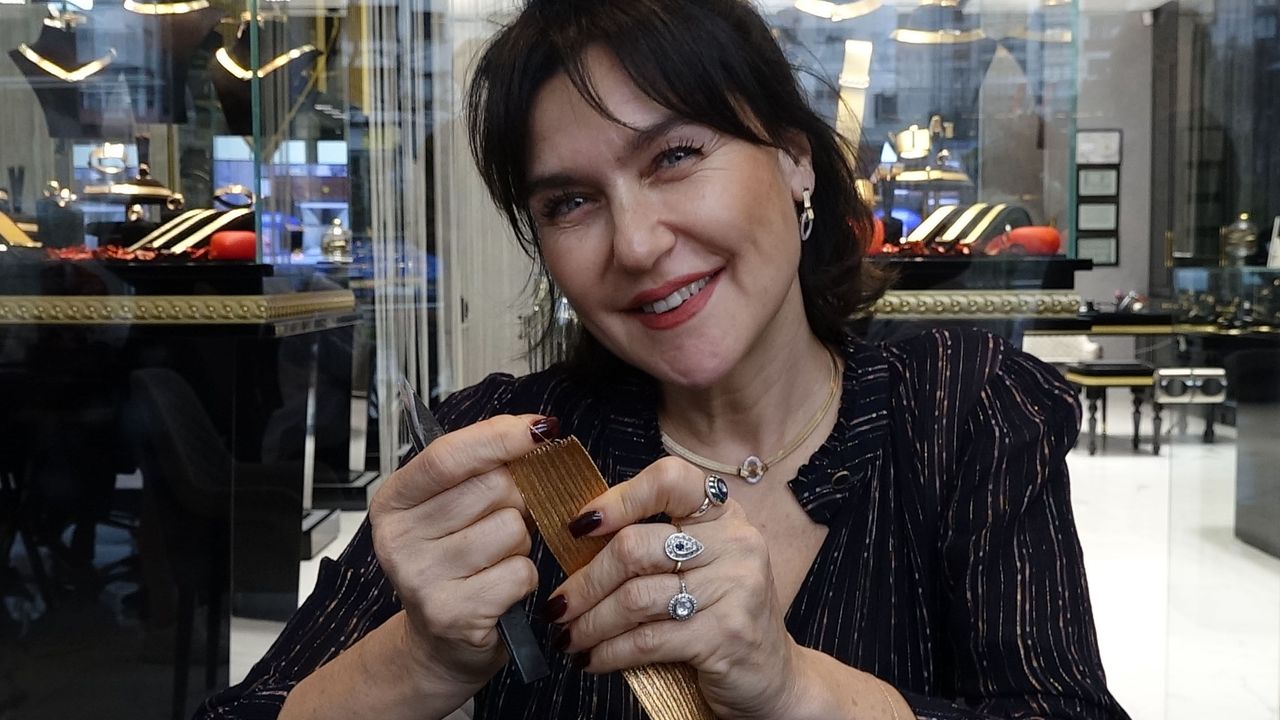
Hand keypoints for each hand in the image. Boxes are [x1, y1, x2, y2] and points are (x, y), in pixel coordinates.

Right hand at [368, 414, 553, 690]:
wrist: (439, 644)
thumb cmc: (454, 563)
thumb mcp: (451, 508)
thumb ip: (481, 468)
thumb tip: (535, 431)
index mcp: (394, 501)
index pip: (448, 455)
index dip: (500, 437)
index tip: (540, 427)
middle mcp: (398, 539)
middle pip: (492, 488)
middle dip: (517, 500)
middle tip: (501, 522)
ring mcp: (422, 580)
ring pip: (512, 530)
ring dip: (520, 542)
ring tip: (496, 559)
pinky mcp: (454, 614)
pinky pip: (521, 572)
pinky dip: (524, 578)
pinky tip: (500, 588)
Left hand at [548, 457, 803, 719]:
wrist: (773, 676)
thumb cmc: (720, 614)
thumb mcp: (700, 564)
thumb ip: (654, 543)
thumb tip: (578, 541)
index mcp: (724, 513)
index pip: (669, 480)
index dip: (618, 499)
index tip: (578, 527)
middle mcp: (736, 542)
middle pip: (636, 547)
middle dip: (586, 582)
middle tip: (558, 605)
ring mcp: (736, 588)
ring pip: (635, 598)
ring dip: (590, 623)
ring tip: (568, 636)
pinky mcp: (726, 636)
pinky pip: (648, 640)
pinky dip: (609, 652)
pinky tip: (592, 659)